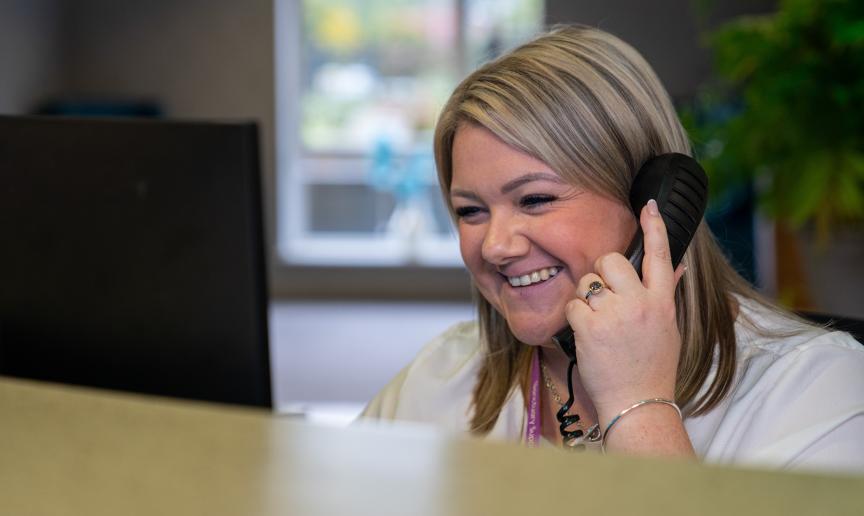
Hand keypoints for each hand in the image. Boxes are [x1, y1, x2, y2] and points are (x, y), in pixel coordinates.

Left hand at [563, 199, 685, 425]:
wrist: (638, 403)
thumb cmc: (652, 367)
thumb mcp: (668, 329)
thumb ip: (665, 295)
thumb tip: (676, 267)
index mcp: (661, 302)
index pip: (660, 255)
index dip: (655, 227)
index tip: (648, 204)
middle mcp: (640, 303)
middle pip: (610, 260)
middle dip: (600, 271)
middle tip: (603, 295)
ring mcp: (615, 314)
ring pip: (587, 282)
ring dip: (586, 298)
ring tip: (598, 324)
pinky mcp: (591, 327)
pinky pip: (574, 305)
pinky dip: (575, 319)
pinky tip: (588, 336)